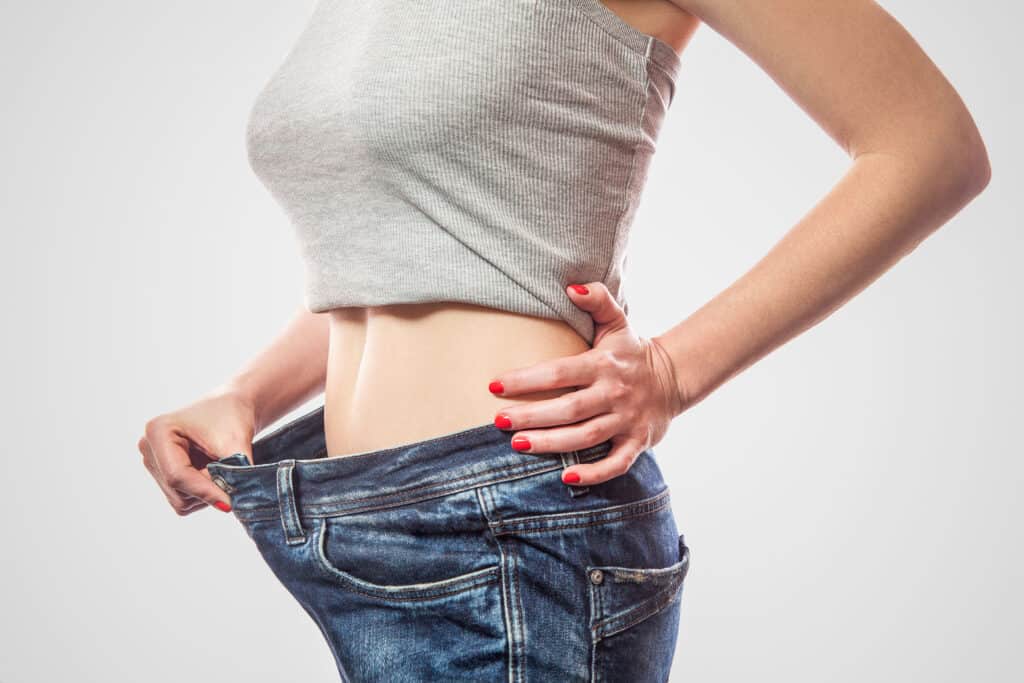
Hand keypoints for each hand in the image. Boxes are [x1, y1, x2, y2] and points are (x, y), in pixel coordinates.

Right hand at [137, 388, 256, 515]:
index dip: (205, 492)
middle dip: (207, 490)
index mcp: (158, 432)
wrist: (231, 408)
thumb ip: (233, 473)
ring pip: (180, 500)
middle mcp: (148, 448)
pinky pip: (183, 499)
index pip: (177, 475)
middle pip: (176, 492)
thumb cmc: (232, 416)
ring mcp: (153, 462)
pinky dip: (202, 492)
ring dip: (206, 492)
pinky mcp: (161, 474)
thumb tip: (232, 504)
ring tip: (220, 466)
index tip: (230, 503)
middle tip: (231, 475)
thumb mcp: (236, 443)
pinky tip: (211, 470)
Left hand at [488, 282, 684, 485]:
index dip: (526, 379)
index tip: (495, 385)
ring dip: (551, 444)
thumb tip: (572, 286)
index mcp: (604, 364)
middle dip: (531, 415)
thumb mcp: (617, 322)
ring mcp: (626, 421)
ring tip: (518, 445)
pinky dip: (593, 474)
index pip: (559, 372)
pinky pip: (615, 464)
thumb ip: (597, 300)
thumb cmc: (631, 352)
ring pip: (585, 437)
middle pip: (568, 409)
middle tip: (499, 421)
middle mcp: (614, 394)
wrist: (673, 377)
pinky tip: (566, 478)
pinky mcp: (636, 443)